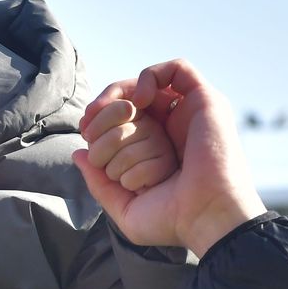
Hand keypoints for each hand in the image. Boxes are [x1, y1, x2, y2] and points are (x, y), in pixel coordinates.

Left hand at [74, 60, 266, 256]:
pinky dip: (151, 76)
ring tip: (114, 116)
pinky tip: (139, 102)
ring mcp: (188, 114)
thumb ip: (99, 183)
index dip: (97, 122)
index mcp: (153, 152)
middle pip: (127, 103)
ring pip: (146, 86)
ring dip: (119, 95)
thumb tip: (80, 154)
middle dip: (101, 112)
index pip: (119, 123)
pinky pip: (177, 68)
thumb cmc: (172, 220)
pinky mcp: (205, 101)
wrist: (207, 217)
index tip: (85, 135)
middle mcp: (170, 131)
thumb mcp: (124, 208)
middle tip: (90, 128)